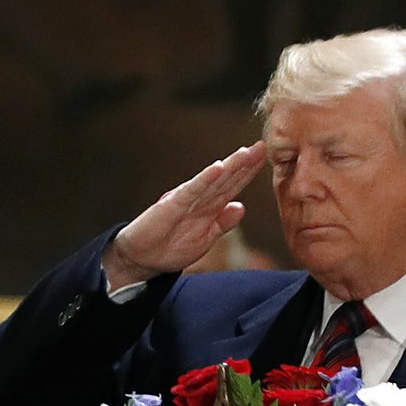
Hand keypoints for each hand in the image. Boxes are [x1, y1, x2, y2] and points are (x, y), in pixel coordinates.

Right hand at [102, 143, 264, 291]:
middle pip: (225, 179)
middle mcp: (199, 199)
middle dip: (244, 163)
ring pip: (212, 181)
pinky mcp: (171, 205)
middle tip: (262, 146)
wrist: (140, 259)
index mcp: (208, 207)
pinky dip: (205, 179)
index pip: (231, 186)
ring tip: (246, 153)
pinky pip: (192, 191)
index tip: (265, 158)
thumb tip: (240, 207)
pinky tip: (218, 168)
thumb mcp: (204, 239)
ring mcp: (185, 200)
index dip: (248, 173)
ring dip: (229, 166)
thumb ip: (222, 223)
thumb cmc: (169, 248)